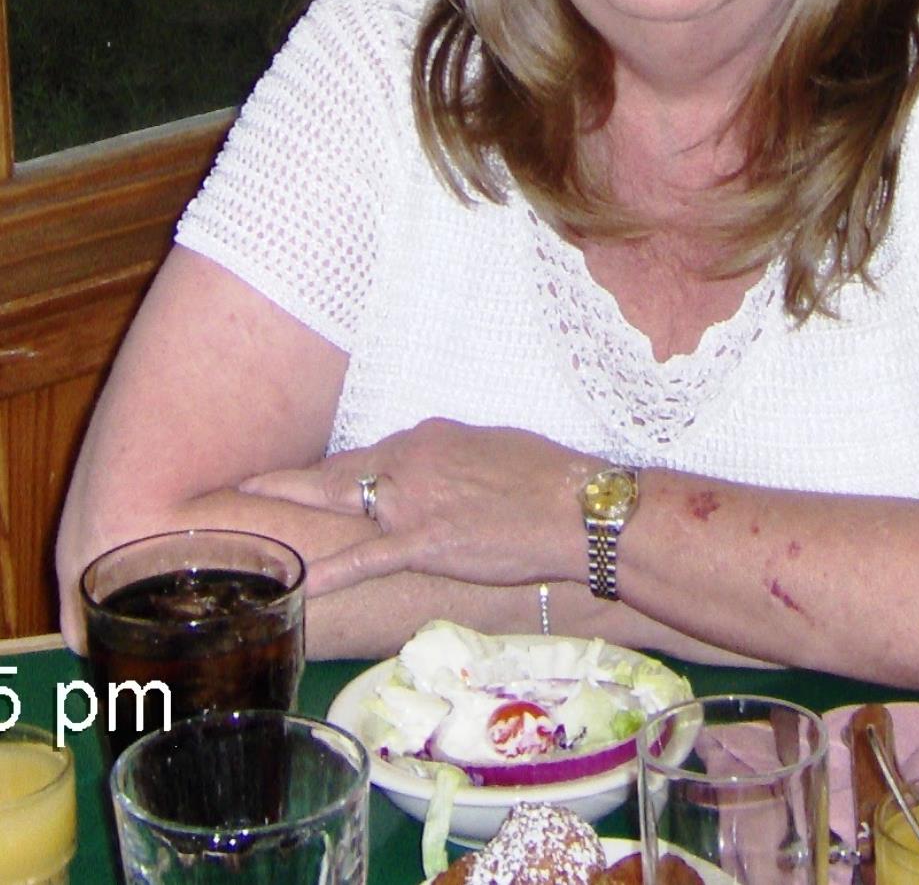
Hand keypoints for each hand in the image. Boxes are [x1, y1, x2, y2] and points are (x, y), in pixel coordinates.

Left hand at [240, 417, 585, 597]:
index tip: (315, 479)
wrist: (572, 505)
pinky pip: (367, 558)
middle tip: (246, 483)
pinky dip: (331, 571)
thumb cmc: (547, 475)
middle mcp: (410, 461)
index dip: (341, 471)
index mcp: (428, 435)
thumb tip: (444, 474)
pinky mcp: (423, 543)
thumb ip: (455, 460)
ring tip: (248, 509)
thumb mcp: (494, 448)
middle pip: (340, 471)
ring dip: (294, 506)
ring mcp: (412, 502)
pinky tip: (301, 582)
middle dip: (291, 480)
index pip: (372, 455)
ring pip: (341, 502)